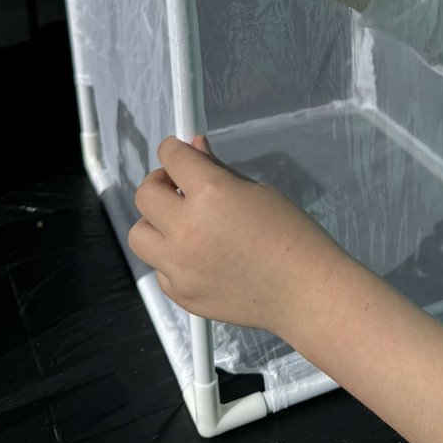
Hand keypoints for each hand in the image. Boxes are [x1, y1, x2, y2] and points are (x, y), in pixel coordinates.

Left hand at [127, 135, 347, 337]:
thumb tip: (196, 149)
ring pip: (139, 235)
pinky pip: (160, 269)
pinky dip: (172, 259)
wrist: (303, 290)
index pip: (172, 157)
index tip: (176, 151)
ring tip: (181, 226)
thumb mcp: (257, 191)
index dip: (173, 149)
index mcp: (210, 192)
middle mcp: (186, 228)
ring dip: (155, 223)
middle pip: (145, 195)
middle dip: (160, 184)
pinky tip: (198, 258)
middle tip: (179, 188)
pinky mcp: (181, 293)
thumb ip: (219, 171)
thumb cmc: (292, 234)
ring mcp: (179, 265)